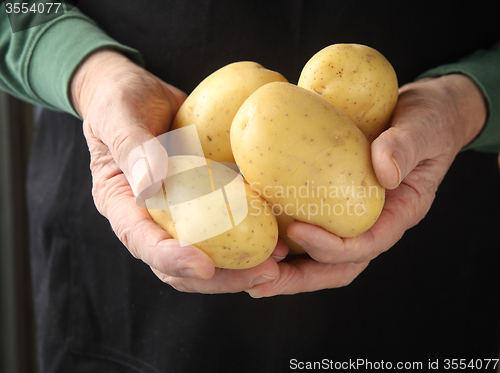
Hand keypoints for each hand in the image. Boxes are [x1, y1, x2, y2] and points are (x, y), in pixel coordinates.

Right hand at [71, 49, 283, 292]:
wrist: (137, 93)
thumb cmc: (119, 101)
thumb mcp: (118, 116)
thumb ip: (131, 147)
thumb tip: (152, 185)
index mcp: (123, 206)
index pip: (144, 243)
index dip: (173, 260)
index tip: (205, 267)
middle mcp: (152, 218)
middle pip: (182, 265)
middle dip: (221, 277)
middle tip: (263, 273)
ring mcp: (180, 212)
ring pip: (209, 253)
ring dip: (242, 266)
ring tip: (278, 263)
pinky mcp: (203, 200)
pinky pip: (226, 225)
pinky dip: (251, 235)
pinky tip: (280, 235)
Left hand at [247, 74, 487, 296]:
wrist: (418, 115)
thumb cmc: (426, 123)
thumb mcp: (423, 129)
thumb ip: (406, 147)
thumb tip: (384, 171)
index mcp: (398, 215)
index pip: (365, 246)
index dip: (332, 247)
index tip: (298, 229)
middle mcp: (370, 223)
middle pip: (335, 266)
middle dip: (298, 278)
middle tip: (261, 281)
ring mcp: (348, 216)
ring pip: (316, 255)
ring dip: (284, 266)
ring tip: (250, 266)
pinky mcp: (329, 201)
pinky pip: (305, 223)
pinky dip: (278, 233)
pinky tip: (251, 227)